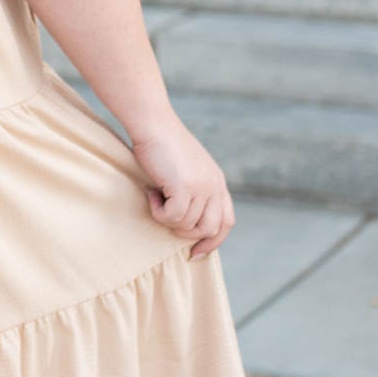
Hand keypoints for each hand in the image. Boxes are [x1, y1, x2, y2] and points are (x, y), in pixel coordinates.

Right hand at [130, 113, 235, 258]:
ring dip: (166, 218)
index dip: (213, 241)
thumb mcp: (187, 170)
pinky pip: (172, 217)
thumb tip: (186, 223)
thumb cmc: (162, 145)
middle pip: (210, 229)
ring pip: (187, 225)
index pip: (226, 222)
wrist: (153, 124)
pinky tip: (151, 192)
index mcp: (218, 183)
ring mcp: (202, 187)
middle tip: (166, 219)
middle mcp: (215, 186)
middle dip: (186, 233)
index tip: (196, 253)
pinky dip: (158, 211)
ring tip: (156, 196)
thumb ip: (194, 191)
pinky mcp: (186, 187)